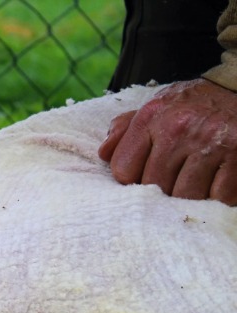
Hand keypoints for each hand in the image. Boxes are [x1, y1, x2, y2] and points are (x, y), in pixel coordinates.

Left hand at [99, 78, 236, 204]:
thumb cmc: (194, 104)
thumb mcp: (157, 106)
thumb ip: (126, 129)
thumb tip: (103, 154)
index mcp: (152, 117)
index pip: (123, 170)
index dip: (133, 179)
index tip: (145, 174)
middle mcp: (179, 128)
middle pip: (154, 187)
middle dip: (162, 189)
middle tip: (175, 179)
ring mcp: (211, 142)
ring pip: (185, 196)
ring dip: (190, 196)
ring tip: (196, 181)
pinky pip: (219, 197)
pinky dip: (218, 196)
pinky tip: (218, 181)